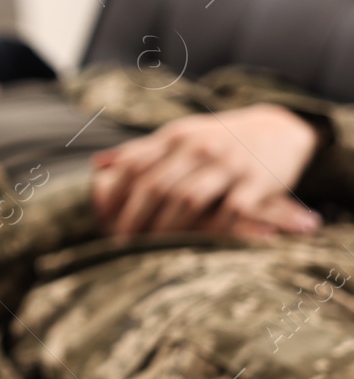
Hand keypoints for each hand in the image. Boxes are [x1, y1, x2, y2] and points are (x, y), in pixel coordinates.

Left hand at [91, 105, 320, 239]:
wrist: (280, 130)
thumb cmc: (218, 140)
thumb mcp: (181, 136)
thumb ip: (142, 152)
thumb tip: (97, 166)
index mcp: (175, 136)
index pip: (134, 164)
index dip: (113, 193)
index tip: (101, 218)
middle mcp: (199, 146)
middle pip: (156, 186)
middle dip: (134, 217)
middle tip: (121, 242)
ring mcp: (229, 164)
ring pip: (188, 200)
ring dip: (166, 228)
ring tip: (151, 249)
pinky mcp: (256, 182)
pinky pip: (229, 211)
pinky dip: (210, 230)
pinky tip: (195, 245)